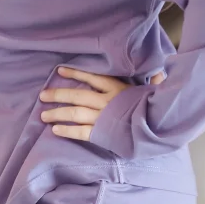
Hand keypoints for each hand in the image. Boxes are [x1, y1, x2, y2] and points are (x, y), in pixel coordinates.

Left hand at [39, 66, 164, 141]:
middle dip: (58, 95)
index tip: (60, 70)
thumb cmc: (156, 107)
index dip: (75, 73)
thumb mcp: (154, 90)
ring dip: (57, 113)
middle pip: (77, 96)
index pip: (92, 77)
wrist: (159, 126)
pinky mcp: (102, 133)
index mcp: (117, 89)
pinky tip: (55, 130)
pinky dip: (67, 130)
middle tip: (43, 95)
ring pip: (74, 113)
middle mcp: (106, 101)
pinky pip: (80, 132)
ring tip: (43, 115)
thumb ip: (154, 79)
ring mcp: (102, 117)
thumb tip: (161, 72)